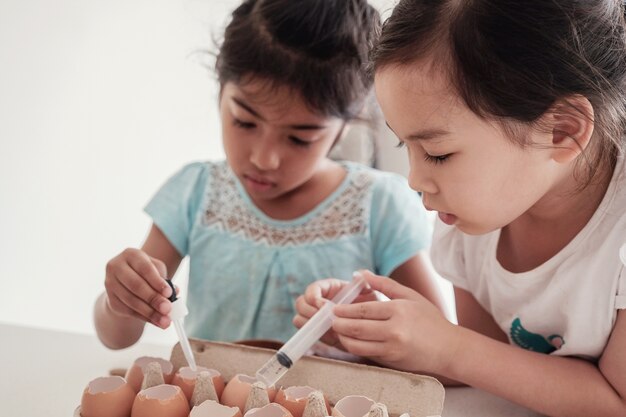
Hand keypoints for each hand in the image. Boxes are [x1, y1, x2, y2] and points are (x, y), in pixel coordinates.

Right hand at [104, 248, 174, 328]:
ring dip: (150, 312)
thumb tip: (175, 292)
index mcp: (131, 255)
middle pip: (136, 285)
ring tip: (165, 320)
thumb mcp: (156, 270)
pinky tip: (157, 322)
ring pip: (131, 301)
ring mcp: (110, 283)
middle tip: (167, 308)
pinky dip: (144, 317)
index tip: (169, 293)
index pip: (144, 268)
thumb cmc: (146, 273)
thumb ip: (165, 280)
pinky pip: (128, 311)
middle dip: (153, 298)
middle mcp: (116, 267)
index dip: (157, 281)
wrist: (126, 281)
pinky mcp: (110, 299)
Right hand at [293, 277, 376, 347]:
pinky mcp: (317, 332)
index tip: (324, 306)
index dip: (314, 297)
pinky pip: (306, 333)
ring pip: (299, 319)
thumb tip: (359, 275)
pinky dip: (315, 335)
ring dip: (310, 324)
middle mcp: (318, 301)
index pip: (312, 289)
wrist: (373, 325)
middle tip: (324, 320)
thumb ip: (365, 283)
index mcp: (328, 288)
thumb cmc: (371, 305)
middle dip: (309, 312)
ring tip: (328, 329)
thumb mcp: (370, 293)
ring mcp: (315, 317)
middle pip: (300, 304)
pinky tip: (330, 337)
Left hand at [331, 270, 459, 373]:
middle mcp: (395, 331)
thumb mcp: (410, 296)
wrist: (449, 349)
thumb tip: (360, 273)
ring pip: (358, 345)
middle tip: (329, 319)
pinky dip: (355, 347)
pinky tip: (349, 341)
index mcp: (399, 311)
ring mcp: (392, 348)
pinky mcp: (391, 361)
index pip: (364, 310)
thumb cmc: (430, 319)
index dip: (345, 310)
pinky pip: (367, 354)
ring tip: (336, 331)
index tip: (334, 308)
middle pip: (357, 328)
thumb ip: (384, 284)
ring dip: (343, 338)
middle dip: (339, 324)